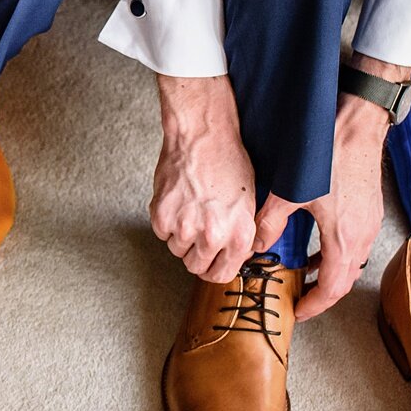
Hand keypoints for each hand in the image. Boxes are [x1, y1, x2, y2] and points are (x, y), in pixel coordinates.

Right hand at [151, 75, 258, 282]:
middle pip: (195, 267)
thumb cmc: (228, 161)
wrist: (202, 135)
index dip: (215, 268)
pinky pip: (161, 233)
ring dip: (181, 236)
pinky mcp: (161, 216)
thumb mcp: (249, 203)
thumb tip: (233, 255)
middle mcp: (212, 236)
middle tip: (198, 235)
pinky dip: (166, 222)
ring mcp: (184, 227)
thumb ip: (241, 235)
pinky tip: (178, 203)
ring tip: (190, 211)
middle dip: (197, 254)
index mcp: (239, 235)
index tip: (211, 262)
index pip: (221, 275)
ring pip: (177, 250)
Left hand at [253, 55, 406, 318]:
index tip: (298, 314)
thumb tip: (257, 245)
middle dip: (323, 294)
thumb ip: (270, 223)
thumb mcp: (288, 192)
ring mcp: (370, 222)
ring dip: (331, 273)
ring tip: (305, 274)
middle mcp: (363, 236)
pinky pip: (356, 243)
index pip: (333, 288)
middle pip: (345, 279)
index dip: (315, 306)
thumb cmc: (326, 155)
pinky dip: (338, 253)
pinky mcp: (370, 208)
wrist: (357, 123)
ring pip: (352, 261)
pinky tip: (319, 244)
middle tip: (300, 299)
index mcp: (344, 239)